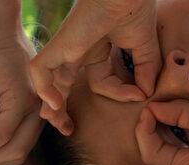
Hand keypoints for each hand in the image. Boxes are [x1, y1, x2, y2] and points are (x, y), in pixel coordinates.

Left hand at [30, 0, 160, 134]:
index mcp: (95, 48)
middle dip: (63, 110)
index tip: (140, 94)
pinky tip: (54, 104)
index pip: (101, 82)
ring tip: (57, 124)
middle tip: (68, 129)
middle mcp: (78, 49)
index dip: (119, 93)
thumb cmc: (136, 7)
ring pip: (48, 82)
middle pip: (63, 85)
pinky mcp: (61, 44)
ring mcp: (68, 47)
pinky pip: (40, 69)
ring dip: (51, 106)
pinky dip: (43, 88)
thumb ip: (145, 70)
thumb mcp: (143, 47)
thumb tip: (147, 93)